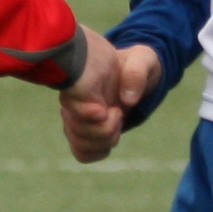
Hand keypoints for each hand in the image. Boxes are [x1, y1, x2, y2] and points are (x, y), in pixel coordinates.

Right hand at [60, 40, 157, 164]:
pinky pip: (82, 153)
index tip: (104, 111)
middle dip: (104, 129)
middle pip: (74, 129)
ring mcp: (75, 118)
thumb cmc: (133, 63)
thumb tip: (128, 100)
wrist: (130, 73)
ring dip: (104, 141)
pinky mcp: (84, 131)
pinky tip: (113, 136)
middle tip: (119, 111)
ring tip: (117, 122)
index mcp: (80, 79)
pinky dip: (99, 151)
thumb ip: (136, 72)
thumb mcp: (142, 58)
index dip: (86, 114)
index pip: (70, 102)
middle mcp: (71, 100)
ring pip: (79, 143)